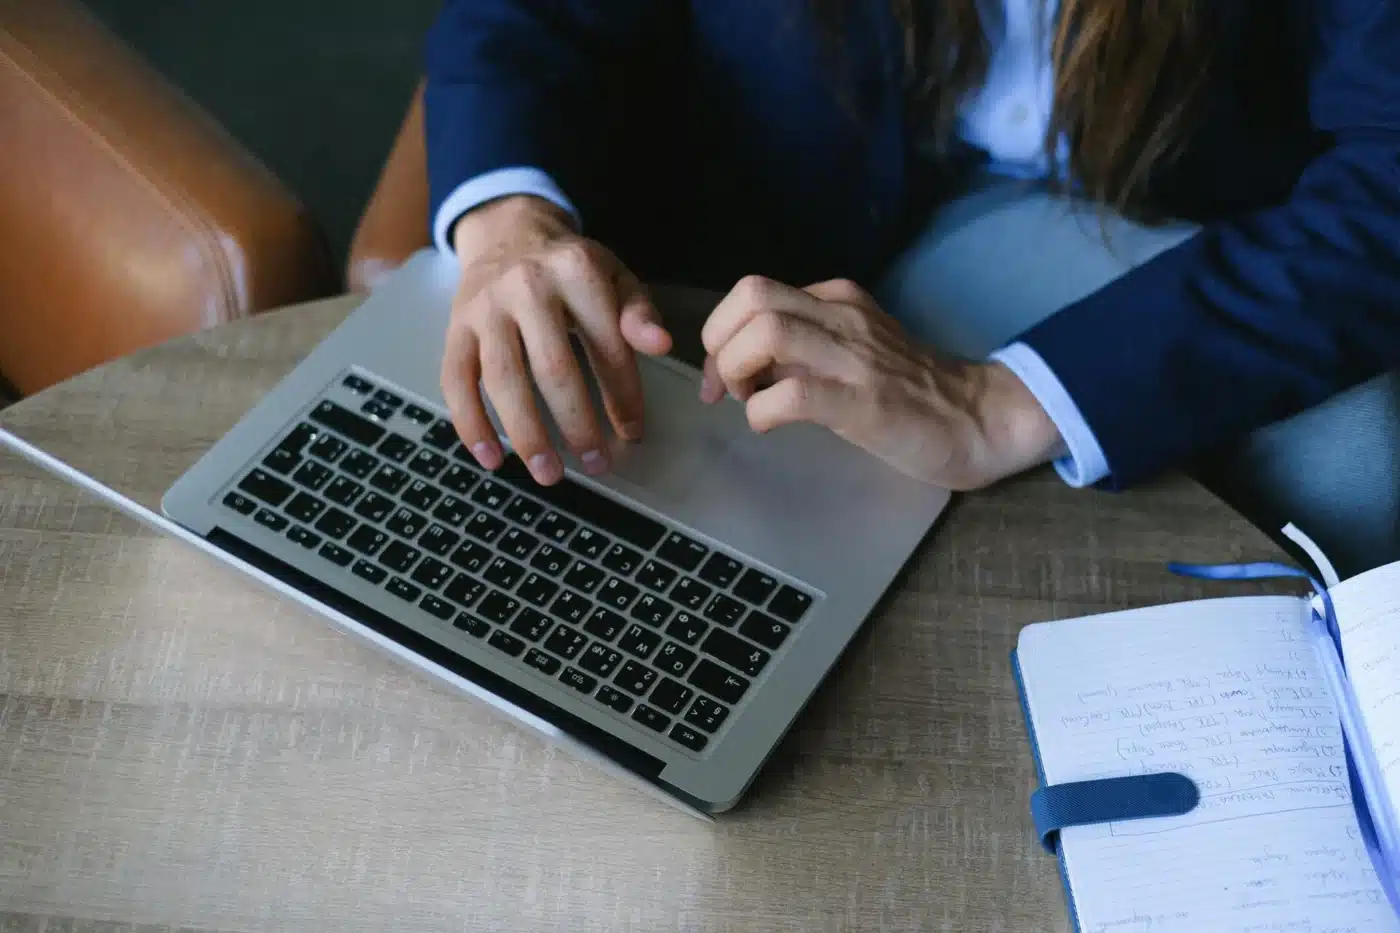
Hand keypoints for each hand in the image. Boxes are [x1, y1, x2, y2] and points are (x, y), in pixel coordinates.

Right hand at [442, 195, 671, 484]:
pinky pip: (456, 381)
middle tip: (595, 464)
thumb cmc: (570, 266)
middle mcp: (526, 287)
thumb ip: (638, 312)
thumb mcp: (615, 276)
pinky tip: (491, 458)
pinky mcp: (454, 328)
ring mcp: (485, 309)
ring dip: (526, 434)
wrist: (507, 232)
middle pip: (553, 368)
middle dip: (577, 424)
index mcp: (576, 272)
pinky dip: (471, 424)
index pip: (606, 345)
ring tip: (548, 474)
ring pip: (503, 380)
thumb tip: (661, 344)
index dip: (622, 395)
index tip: (633, 433)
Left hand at [699, 276, 1062, 489]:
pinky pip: (792, 395)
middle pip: (751, 296)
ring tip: (748, 399)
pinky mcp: (863, 402)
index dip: (722, 330)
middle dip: (721, 343)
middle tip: (727, 386)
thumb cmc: (912, 392)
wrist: (979, 419)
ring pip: (766, 334)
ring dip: (737, 370)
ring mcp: (854, 357)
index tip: (723, 376)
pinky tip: (771, 424)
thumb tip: (744, 367)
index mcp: (837, 301)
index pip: (754, 291)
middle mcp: (843, 317)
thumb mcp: (852, 351)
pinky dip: (762, 411)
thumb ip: (802, 350)